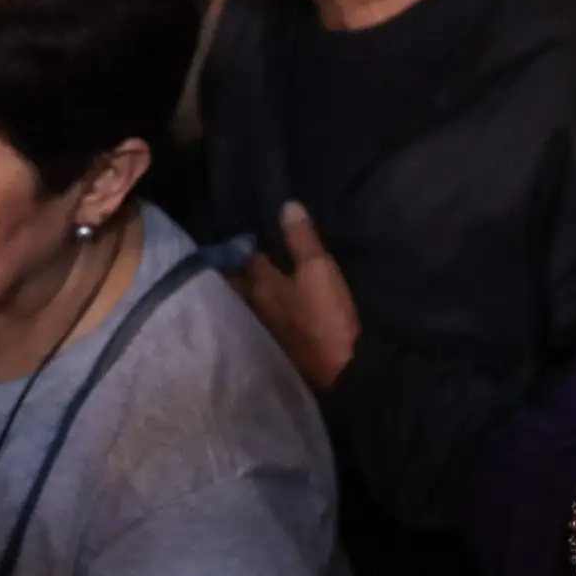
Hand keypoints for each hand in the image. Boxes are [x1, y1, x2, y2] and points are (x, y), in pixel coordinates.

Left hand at [235, 202, 359, 390]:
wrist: (340, 370)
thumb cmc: (326, 315)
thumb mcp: (319, 269)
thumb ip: (301, 238)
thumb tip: (286, 205)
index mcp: (260, 285)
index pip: (243, 258)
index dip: (242, 244)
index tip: (241, 232)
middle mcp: (254, 306)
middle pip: (238, 284)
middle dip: (235, 269)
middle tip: (237, 253)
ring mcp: (263, 329)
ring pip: (247, 303)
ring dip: (246, 291)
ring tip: (251, 276)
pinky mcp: (276, 346)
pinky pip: (260, 320)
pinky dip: (260, 309)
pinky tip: (269, 306)